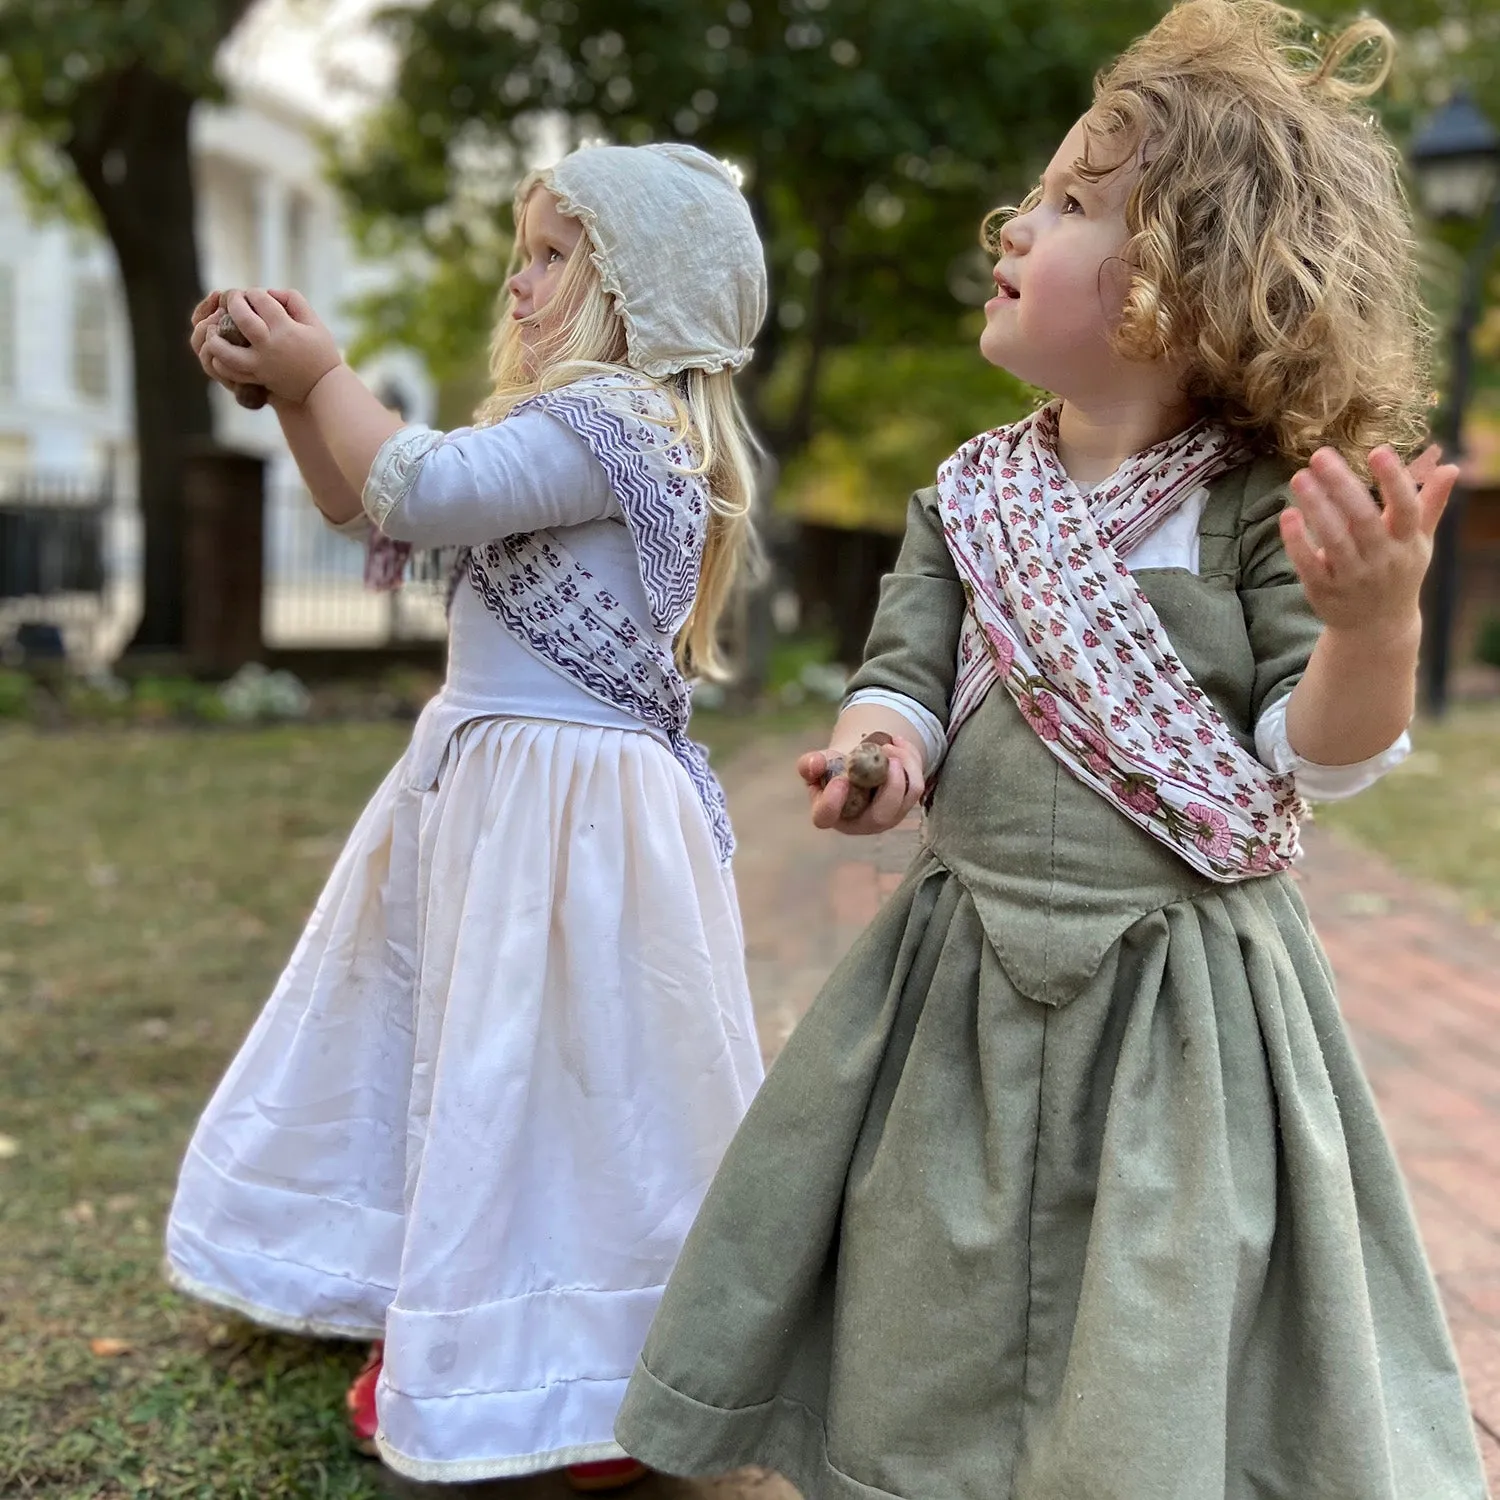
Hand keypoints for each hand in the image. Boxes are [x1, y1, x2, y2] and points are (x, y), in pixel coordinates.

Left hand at [200, 288, 341, 404]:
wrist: (325, 387)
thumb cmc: (322, 352)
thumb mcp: (314, 322)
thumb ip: (294, 301)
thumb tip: (269, 292)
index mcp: (285, 329)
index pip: (261, 300)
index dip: (253, 293)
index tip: (254, 294)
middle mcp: (270, 346)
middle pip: (240, 317)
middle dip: (232, 302)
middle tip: (231, 298)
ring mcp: (261, 364)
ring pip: (226, 350)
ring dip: (215, 336)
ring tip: (213, 328)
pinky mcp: (258, 378)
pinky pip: (231, 372)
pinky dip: (220, 362)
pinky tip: (217, 351)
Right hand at [796, 735, 924, 834]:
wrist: (858, 765)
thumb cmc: (834, 768)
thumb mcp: (819, 763)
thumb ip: (810, 764)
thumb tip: (814, 764)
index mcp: (830, 814)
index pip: (826, 817)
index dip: (831, 802)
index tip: (840, 779)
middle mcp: (860, 823)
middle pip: (880, 815)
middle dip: (890, 784)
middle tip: (886, 752)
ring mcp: (887, 818)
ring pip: (907, 795)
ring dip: (903, 763)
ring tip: (889, 744)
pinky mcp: (905, 806)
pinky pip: (917, 785)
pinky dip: (911, 759)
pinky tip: (899, 744)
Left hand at [1282, 444, 1458, 637]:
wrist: (1377, 627)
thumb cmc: (1398, 572)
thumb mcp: (1419, 542)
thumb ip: (1431, 504)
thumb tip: (1451, 467)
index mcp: (1407, 542)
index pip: (1406, 508)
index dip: (1394, 480)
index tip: (1378, 451)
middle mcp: (1382, 559)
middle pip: (1363, 519)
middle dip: (1341, 485)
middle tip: (1319, 455)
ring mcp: (1352, 577)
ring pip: (1334, 539)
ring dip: (1316, 506)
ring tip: (1299, 477)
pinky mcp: (1324, 590)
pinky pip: (1309, 564)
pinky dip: (1297, 540)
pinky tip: (1288, 514)